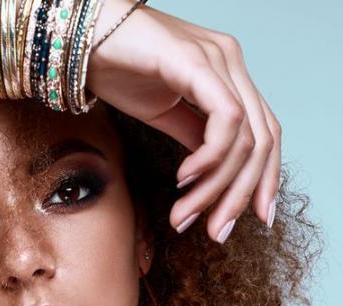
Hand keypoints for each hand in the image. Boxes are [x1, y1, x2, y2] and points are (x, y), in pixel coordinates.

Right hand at [86, 0, 280, 241]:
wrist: (78, 35)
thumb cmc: (115, 66)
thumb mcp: (162, 112)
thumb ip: (194, 137)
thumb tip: (213, 173)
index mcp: (228, 73)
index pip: (265, 133)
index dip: (264, 179)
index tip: (253, 219)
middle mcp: (231, 62)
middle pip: (263, 140)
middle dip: (241, 195)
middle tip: (217, 232)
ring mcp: (219, 59)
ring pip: (245, 137)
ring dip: (216, 186)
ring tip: (186, 214)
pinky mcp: (197, 62)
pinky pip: (224, 119)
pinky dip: (209, 157)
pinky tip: (184, 178)